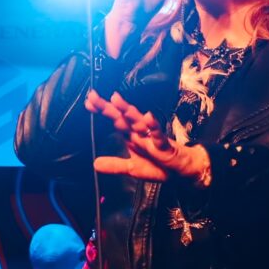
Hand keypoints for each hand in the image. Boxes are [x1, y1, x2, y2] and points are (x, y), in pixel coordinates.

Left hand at [86, 89, 209, 182]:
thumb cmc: (158, 166)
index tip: (88, 102)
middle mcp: (140, 132)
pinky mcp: (164, 144)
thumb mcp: (132, 168)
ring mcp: (151, 136)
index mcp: (132, 135)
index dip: (103, 111)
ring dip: (127, 110)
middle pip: (122, 116)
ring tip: (115, 99)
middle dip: (108, 106)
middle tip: (93, 96)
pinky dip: (153, 125)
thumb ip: (114, 165)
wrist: (180, 172)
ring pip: (138, 120)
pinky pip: (158, 134)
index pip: (115, 120)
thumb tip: (95, 164)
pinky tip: (148, 117)